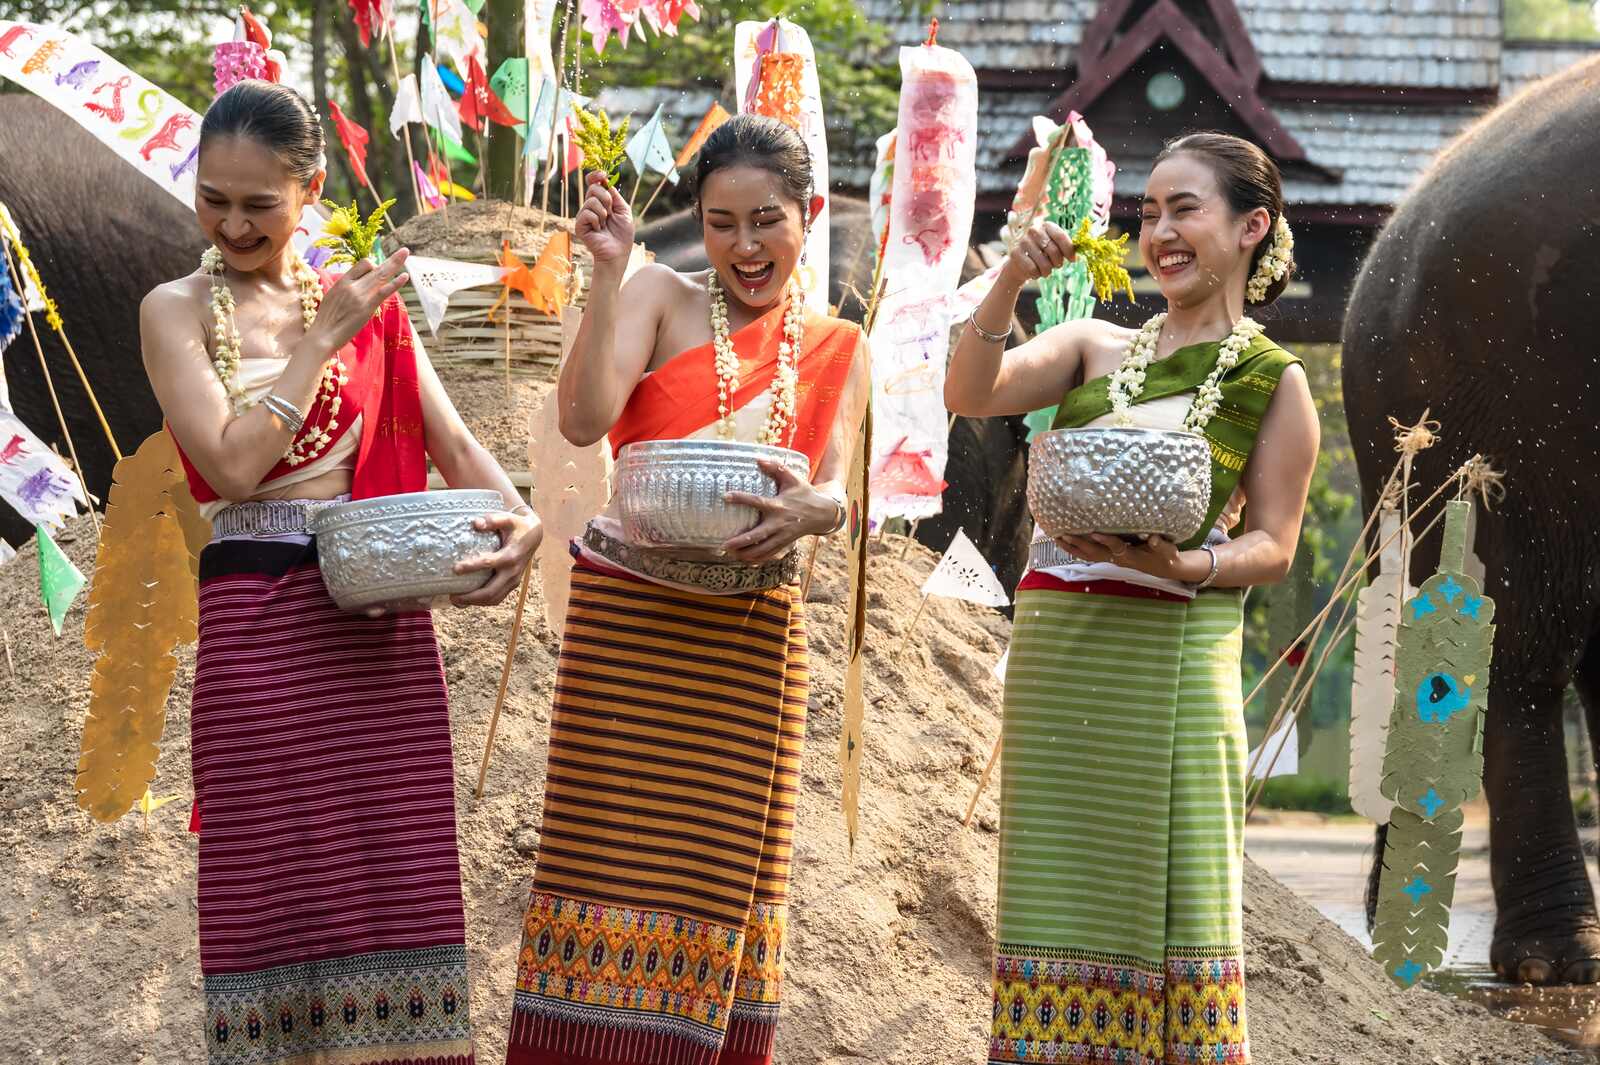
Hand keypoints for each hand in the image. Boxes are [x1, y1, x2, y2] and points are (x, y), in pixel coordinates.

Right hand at [306, 249, 410, 353]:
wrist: (322, 335)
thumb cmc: (326, 321)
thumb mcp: (332, 298)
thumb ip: (345, 290)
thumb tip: (355, 286)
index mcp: (342, 282)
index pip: (362, 265)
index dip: (373, 265)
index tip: (379, 270)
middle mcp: (351, 285)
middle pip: (374, 267)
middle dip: (392, 260)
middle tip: (404, 251)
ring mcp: (360, 295)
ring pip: (380, 275)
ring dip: (395, 263)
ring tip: (406, 253)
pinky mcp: (367, 306)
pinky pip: (384, 291)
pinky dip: (395, 283)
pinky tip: (405, 276)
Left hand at [450, 508, 544, 606]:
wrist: (534, 536)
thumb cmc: (517, 526)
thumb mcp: (508, 519)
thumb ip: (493, 520)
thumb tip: (475, 523)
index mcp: (511, 556)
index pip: (489, 563)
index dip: (471, 567)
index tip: (455, 569)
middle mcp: (513, 572)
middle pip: (491, 592)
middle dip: (470, 597)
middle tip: (452, 596)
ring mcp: (514, 581)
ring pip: (494, 599)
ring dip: (475, 603)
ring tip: (456, 601)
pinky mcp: (512, 585)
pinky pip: (497, 598)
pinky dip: (482, 602)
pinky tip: (467, 600)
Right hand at [574, 172, 634, 271]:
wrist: (619, 252)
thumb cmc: (623, 234)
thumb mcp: (624, 210)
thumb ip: (614, 195)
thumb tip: (605, 180)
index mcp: (601, 201)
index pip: (593, 183)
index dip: (596, 176)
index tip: (603, 174)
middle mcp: (591, 207)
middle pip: (593, 188)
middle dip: (606, 198)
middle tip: (611, 211)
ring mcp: (584, 216)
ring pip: (591, 201)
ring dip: (603, 213)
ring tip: (605, 224)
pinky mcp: (580, 226)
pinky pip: (587, 213)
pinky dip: (597, 220)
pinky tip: (599, 230)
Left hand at [721, 460, 839, 562]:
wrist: (822, 513)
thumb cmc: (804, 493)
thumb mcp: (792, 478)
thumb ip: (776, 467)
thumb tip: (757, 459)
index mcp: (779, 505)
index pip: (757, 502)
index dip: (741, 499)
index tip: (725, 497)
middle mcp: (779, 523)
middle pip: (758, 535)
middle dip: (740, 542)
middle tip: (724, 545)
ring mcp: (782, 536)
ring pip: (763, 549)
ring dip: (746, 554)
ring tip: (730, 554)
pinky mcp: (785, 544)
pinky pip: (769, 554)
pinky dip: (757, 559)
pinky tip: (744, 560)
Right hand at [1002, 220, 1074, 283]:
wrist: (1020, 264)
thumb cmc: (1043, 255)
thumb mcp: (1055, 248)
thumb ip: (1066, 247)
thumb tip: (1080, 251)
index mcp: (1046, 225)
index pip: (1060, 236)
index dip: (1069, 250)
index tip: (1073, 260)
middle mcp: (1034, 230)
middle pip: (1053, 251)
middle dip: (1058, 263)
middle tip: (1056, 266)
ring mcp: (1023, 241)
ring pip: (1043, 263)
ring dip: (1047, 271)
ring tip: (1045, 270)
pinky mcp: (1015, 253)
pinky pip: (1032, 269)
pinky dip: (1036, 274)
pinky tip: (1034, 272)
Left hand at [1054, 532, 1204, 582]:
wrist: (1163, 567)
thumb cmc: (1165, 556)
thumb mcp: (1167, 551)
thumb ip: (1160, 544)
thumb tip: (1152, 537)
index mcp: (1131, 555)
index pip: (1116, 547)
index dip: (1106, 541)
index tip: (1094, 531)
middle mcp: (1118, 558)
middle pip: (1095, 552)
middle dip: (1079, 544)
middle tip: (1064, 534)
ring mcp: (1111, 559)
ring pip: (1088, 555)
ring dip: (1072, 547)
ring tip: (1056, 537)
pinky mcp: (1109, 557)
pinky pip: (1088, 555)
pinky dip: (1075, 548)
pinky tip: (1064, 541)